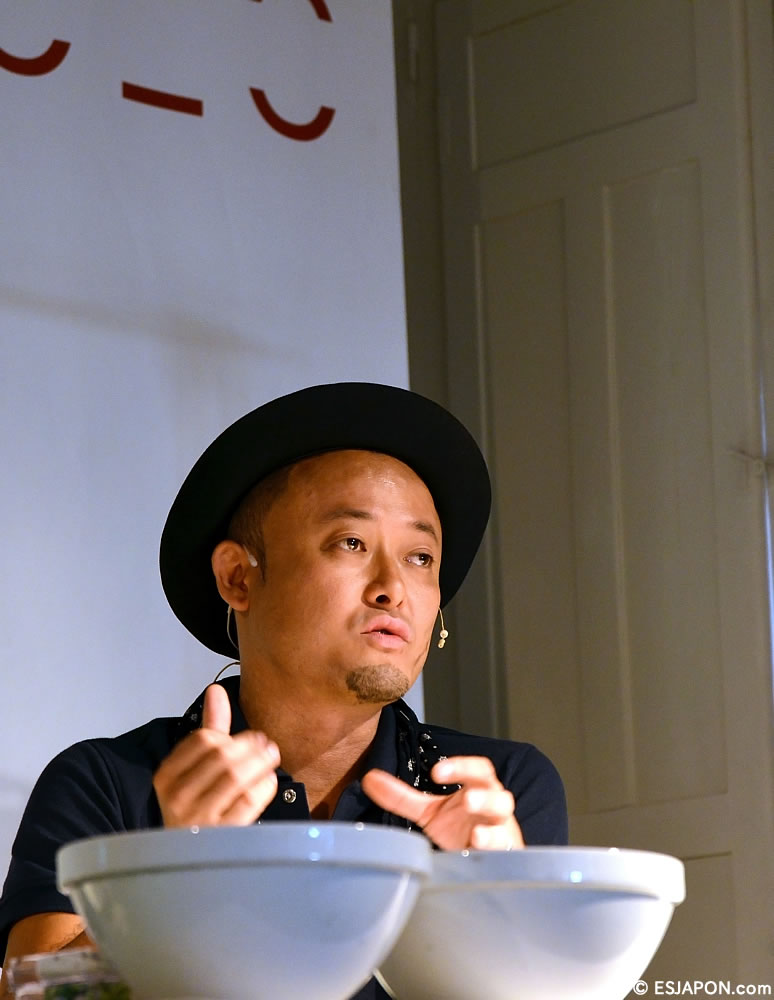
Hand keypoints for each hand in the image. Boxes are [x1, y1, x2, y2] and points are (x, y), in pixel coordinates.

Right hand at [153, 684, 279, 826]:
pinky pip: (248, 802)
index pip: (202, 741)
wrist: (185, 859)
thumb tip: (216, 690)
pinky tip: (268, 781)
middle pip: (222, 756)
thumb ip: (209, 729)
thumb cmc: (193, 806)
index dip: (230, 735)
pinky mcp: (220, 837)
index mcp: (166, 777)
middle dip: (250, 746)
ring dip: (261, 762)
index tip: (249, 737)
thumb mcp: (193, 769)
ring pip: (236, 777)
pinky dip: (264, 786)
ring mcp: (197, 820)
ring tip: (271, 757)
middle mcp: (177, 798)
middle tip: (266, 745)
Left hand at [361, 756, 523, 850]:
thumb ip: (402, 796)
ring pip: (504, 820)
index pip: (476, 769)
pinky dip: (494, 847)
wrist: (484, 857)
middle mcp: (492, 804)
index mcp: (476, 788)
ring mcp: (501, 829)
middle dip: (483, 795)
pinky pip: (505, 848)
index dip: (460, 767)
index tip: (437, 772)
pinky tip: (478, 847)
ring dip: (491, 827)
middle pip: (496, 791)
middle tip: (466, 800)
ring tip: (476, 833)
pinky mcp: (505, 852)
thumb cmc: (460, 827)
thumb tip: (369, 778)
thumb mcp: (430, 812)